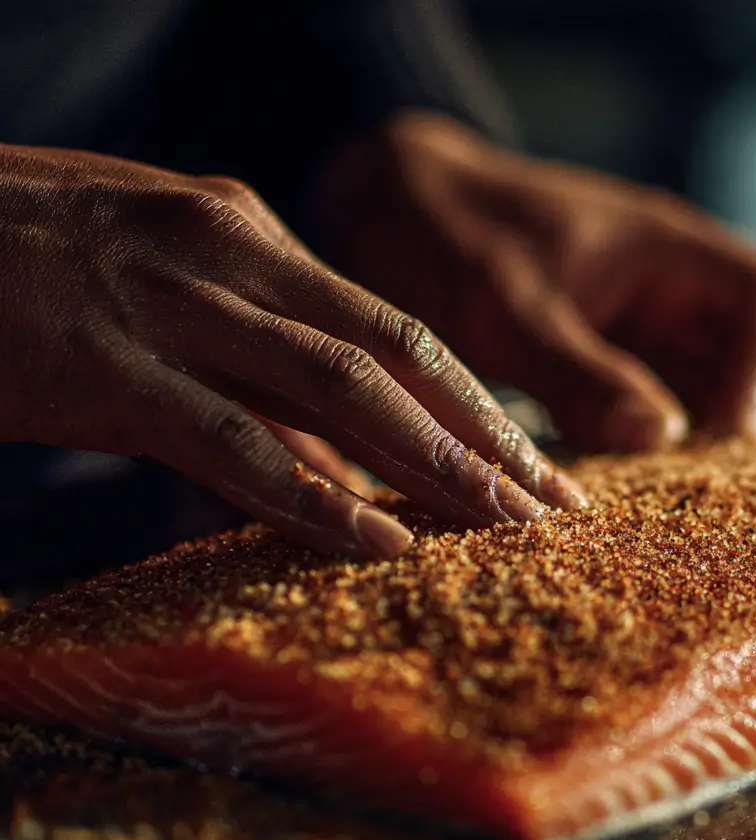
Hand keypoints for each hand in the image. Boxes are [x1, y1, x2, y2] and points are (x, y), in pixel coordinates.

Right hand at [0, 145, 586, 558]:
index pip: (397, 328)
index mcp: (244, 234)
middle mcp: (226, 251)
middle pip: (398, 355)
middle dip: (485, 436)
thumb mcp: (161, 298)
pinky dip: (312, 496)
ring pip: (339, 391)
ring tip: (504, 527)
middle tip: (554, 505)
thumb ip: (249, 372)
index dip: (478, 402)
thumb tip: (335, 465)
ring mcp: (164, 302)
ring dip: (432, 464)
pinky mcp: (97, 364)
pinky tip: (380, 541)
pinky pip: (232, 439)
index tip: (535, 464)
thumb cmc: (17, 266)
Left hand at [307, 112, 755, 451]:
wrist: (388, 211)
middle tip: (745, 484)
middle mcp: (668, 283)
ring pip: (716, 375)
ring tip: (713, 496)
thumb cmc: (444, 239)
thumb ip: (578, 372)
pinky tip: (656, 480)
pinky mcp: (609, 352)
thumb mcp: (504, 311)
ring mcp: (641, 319)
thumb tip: (660, 436)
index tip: (738, 433)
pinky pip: (663, 394)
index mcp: (662, 247)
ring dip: (721, 430)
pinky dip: (668, 435)